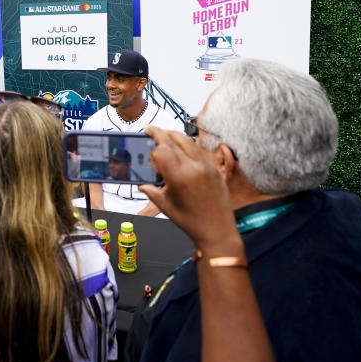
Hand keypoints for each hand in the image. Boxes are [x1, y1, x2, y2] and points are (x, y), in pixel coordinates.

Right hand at [140, 126, 239, 250]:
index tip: (147, 145)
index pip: (161, 149)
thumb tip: (143, 185)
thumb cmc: (191, 222)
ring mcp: (206, 167)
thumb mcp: (166, 207)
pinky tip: (182, 149)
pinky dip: (188, 145)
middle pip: (173, 139)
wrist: (218, 231)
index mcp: (178, 178)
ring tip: (166, 136)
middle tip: (151, 130)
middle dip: (160, 132)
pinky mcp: (215, 169)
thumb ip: (152, 192)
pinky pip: (200, 150)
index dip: (152, 147)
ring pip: (188, 141)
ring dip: (175, 135)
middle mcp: (193, 168)